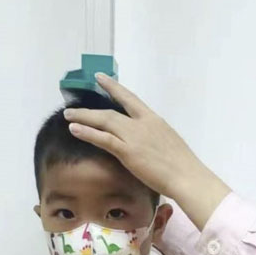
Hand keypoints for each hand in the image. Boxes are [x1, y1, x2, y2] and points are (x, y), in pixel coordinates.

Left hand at [64, 74, 230, 228]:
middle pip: (111, 111)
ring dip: (84, 117)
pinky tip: (74, 129)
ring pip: (104, 121)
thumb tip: (148, 141)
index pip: (131, 99)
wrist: (187, 176)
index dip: (114, 87)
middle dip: (90, 108)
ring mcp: (134, 136)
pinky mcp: (128, 151)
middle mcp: (143, 124)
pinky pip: (103, 139)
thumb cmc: (183, 166)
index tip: (101, 78)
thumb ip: (155, 138)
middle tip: (73, 106)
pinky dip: (87, 132)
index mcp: (155, 120)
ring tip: (69, 116)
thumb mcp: (169, 143)